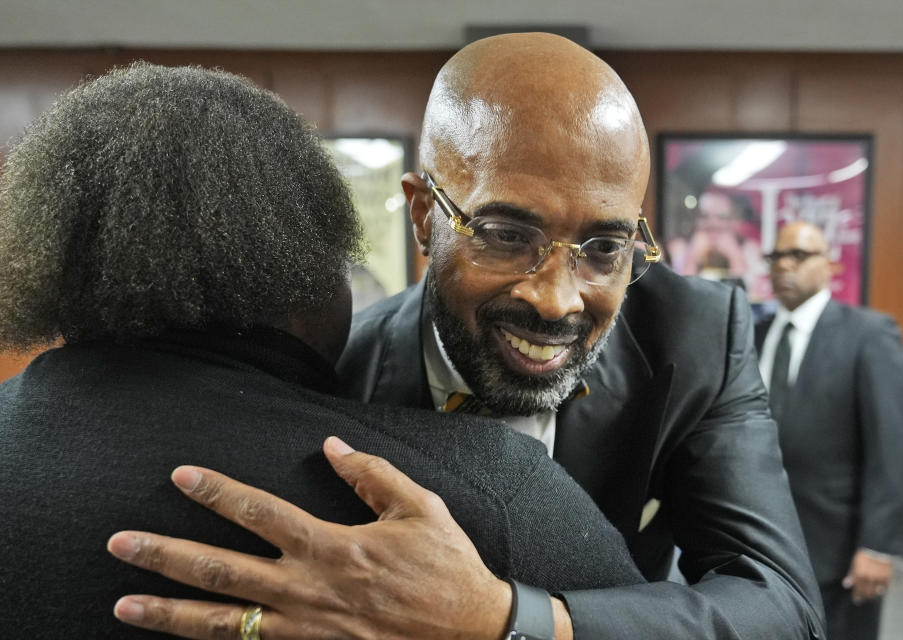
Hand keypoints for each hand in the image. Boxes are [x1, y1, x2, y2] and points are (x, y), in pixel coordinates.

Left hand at [107, 436, 511, 638]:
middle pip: (221, 570)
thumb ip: (372, 474)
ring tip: (124, 603)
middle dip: (165, 555)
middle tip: (120, 543)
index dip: (217, 492)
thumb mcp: (419, 508)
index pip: (260, 512)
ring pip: (223, 621)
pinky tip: (183, 638)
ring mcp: (305, 629)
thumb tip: (331, 445)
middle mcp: (308, 589)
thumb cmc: (446, 567)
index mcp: (333, 546)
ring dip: (170, 611)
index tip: (180, 476)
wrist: (469, 633)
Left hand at [842, 549, 892, 603]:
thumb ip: (851, 574)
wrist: (879, 548)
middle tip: (863, 599)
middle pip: (866, 593)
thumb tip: (846, 585)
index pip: (858, 590)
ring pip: (875, 593)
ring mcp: (879, 579)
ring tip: (870, 596)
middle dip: (864, 597)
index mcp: (859, 575)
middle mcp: (869, 578)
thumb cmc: (865, 554)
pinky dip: (881, 591)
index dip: (857, 596)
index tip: (856, 600)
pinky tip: (878, 591)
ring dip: (872, 595)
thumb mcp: (855, 562)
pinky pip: (884, 589)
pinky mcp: (887, 578)